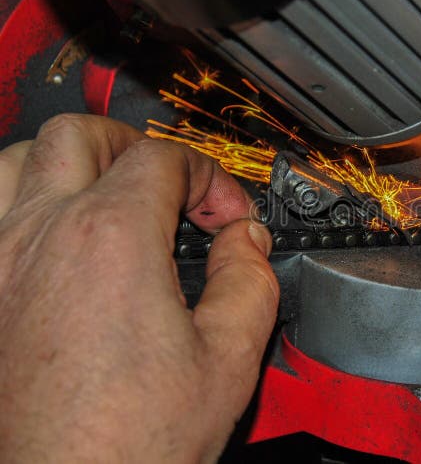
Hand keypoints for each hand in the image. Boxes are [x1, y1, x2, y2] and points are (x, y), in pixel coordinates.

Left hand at [0, 115, 278, 461]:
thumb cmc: (131, 442)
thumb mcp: (229, 357)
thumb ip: (249, 279)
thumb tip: (245, 242)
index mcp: (112, 238)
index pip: (165, 161)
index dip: (210, 179)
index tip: (227, 218)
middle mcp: (41, 236)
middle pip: (81, 136)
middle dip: (136, 146)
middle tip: (168, 184)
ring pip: (16, 161)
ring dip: (69, 162)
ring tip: (106, 190)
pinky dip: (22, 202)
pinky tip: (52, 233)